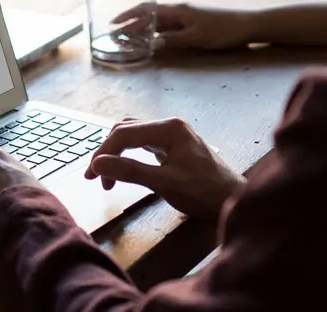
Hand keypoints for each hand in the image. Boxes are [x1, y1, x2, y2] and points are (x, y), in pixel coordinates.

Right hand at [84, 117, 242, 217]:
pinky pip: (143, 143)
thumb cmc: (204, 193)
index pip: (124, 134)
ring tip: (107, 177)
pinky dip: (129, 155)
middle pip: (126, 130)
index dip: (103, 153)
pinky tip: (124, 169)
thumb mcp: (164, 183)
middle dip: (107, 152)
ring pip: (133, 135)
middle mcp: (169, 125)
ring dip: (117, 153)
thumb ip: (130, 171)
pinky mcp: (174, 146)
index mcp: (169, 128)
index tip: (92, 176)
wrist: (234, 202)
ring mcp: (172, 135)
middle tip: (95, 178)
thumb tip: (98, 164)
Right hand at [112, 4, 254, 50]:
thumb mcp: (196, 38)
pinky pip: (167, 24)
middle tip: (114, 32)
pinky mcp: (192, 21)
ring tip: (128, 36)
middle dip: (130, 22)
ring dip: (141, 26)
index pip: (146, 10)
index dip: (128, 16)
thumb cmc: (222, 31)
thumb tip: (151, 43)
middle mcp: (178, 10)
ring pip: (157, 19)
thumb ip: (173, 40)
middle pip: (149, 14)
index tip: (113, 24)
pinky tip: (151, 37)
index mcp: (177, 10)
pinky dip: (154, 30)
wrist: (246, 25)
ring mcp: (185, 15)